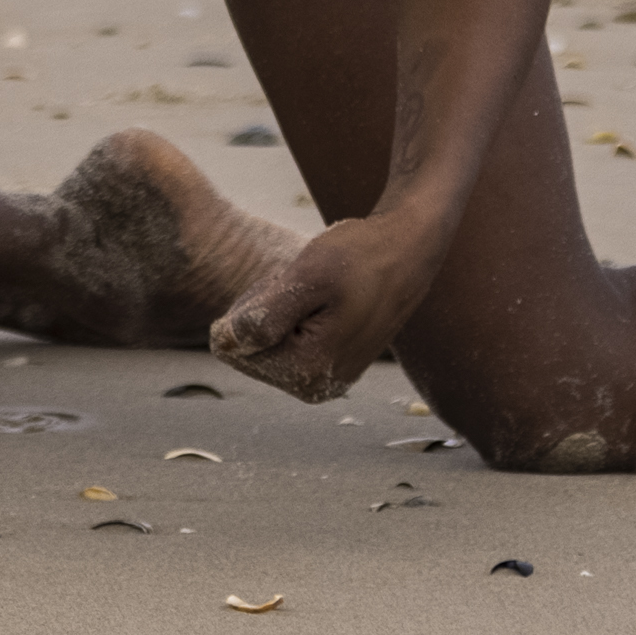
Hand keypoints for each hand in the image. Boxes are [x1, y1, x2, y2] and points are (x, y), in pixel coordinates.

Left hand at [205, 213, 442, 404]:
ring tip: (320, 290)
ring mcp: (326, 379)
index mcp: (307, 372)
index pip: (234, 345)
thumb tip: (225, 342)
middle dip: (268, 309)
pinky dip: (299, 316)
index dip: (255, 303)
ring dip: (283, 310)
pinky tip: (327, 300)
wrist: (410, 248)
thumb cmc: (362, 256)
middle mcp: (316, 387)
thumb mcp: (308, 276)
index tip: (294, 285)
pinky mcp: (333, 367)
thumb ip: (264, 316)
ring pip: (269, 343)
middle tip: (309, 284)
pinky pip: (290, 342)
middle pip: (251, 348)